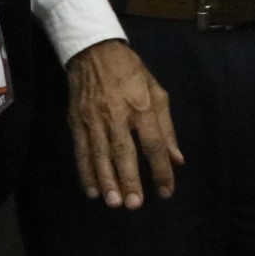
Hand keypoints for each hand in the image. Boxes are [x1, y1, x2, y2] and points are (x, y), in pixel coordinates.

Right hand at [66, 39, 181, 208]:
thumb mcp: (157, 91)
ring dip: (106, 180)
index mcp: (142, 105)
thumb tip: (177, 159)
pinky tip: (92, 190)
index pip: (154, 143)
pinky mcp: (77, 121)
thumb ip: (167, 127)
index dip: (162, 169)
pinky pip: (81, 150)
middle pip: (124, 151)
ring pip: (100, 154)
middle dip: (129, 179)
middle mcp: (118, 113)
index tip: (167, 192)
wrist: (94, 51)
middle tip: (134, 204)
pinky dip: (85, 172)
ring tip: (114, 202)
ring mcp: (94, 118)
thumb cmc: (131, 72)